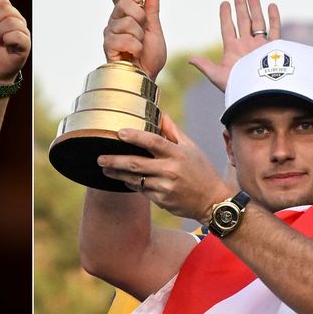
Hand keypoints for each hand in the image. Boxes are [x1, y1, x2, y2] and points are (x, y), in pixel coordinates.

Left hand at [0, 0, 29, 84]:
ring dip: (0, 33)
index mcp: (5, 13)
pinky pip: (17, 35)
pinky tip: (7, 45)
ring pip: (11, 22)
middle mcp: (16, 19)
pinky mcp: (26, 43)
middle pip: (5, 9)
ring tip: (0, 41)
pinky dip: (8, 41)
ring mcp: (22, 30)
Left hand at [98, 115, 234, 224]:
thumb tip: (159, 113)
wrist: (212, 200)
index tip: (119, 133)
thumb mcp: (190, 147)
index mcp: (177, 153)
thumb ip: (172, 131)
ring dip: (117, 174)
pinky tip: (123, 179)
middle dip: (114, 161)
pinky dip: (131, 184)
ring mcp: (165, 186)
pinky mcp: (162, 200)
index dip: (134, 136)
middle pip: (135, 163)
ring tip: (105, 168)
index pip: (152, 141)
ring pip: (134, 179)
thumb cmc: (201, 170)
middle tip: (100, 158)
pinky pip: (141, 190)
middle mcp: (170, 169)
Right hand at [103, 0, 165, 76]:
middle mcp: (114, 22)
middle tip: (143, 31)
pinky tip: (133, 55)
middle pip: (123, 3)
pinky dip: (135, 47)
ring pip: (127, 22)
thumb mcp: (155, 29)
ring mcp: (109, 34)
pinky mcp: (108, 47)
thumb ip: (152, 9)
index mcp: (124, 15)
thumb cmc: (150, 57)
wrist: (147, 76)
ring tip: (139, 47)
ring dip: (139, 37)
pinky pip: (124, 39)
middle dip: (140, 16)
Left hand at [189, 0, 281, 91]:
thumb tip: (189, 59)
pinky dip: (274, 18)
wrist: (258, 94)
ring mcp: (260, 46)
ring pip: (258, 22)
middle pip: (243, 21)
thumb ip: (205, 66)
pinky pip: (275, 30)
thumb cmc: (237, 87)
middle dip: (241, 6)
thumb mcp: (217, 76)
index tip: (224, 3)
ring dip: (255, 7)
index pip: (228, 28)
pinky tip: (271, 6)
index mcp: (233, 49)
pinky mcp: (274, 48)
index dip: (225, 16)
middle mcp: (247, 45)